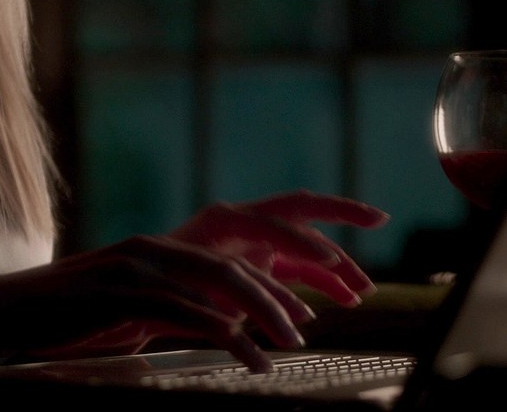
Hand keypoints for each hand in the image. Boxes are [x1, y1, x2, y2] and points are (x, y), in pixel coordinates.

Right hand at [0, 190, 387, 373]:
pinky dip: (217, 330)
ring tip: (288, 345)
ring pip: (212, 284)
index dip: (280, 267)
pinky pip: (177, 311)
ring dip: (258, 316)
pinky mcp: (114, 295)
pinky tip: (244, 351)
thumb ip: (175, 306)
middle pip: (233, 263)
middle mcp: (152, 249)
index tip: (316, 294)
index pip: (233, 249)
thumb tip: (227, 325)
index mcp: (160, 249)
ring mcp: (133, 268)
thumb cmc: (72, 315)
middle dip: (279, 292)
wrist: (9, 313)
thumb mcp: (131, 307)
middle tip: (308, 327)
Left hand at [170, 189, 389, 305]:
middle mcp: (245, 223)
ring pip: (307, 246)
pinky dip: (322, 283)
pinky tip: (343, 300)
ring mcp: (256, 242)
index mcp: (225, 219)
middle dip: (341, 212)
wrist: (145, 287)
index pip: (276, 219)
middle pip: (302, 210)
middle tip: (378, 218)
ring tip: (364, 291)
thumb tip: (249, 312)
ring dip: (337, 266)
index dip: (305, 240)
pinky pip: (301, 268)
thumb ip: (219, 292)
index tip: (332, 261)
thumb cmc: (159, 281)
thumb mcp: (184, 283)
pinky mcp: (261, 262)